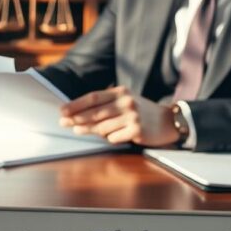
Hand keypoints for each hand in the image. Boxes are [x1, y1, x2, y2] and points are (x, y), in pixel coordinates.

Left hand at [59, 86, 179, 146]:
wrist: (168, 121)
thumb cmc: (141, 112)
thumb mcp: (125, 101)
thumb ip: (106, 105)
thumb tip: (78, 114)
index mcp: (121, 92)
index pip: (93, 97)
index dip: (76, 104)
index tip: (62, 110)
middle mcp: (126, 102)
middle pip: (95, 112)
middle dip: (76, 118)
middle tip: (64, 122)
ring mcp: (132, 116)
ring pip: (102, 126)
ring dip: (88, 130)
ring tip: (78, 131)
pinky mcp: (137, 131)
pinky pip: (114, 137)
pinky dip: (110, 138)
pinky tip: (111, 137)